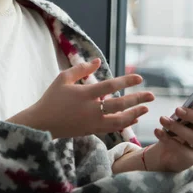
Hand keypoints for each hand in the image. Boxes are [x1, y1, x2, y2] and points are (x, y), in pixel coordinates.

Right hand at [8, 58, 154, 138]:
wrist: (41, 124)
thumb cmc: (52, 98)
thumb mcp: (63, 78)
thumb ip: (81, 69)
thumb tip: (98, 61)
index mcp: (84, 94)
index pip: (110, 86)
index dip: (126, 81)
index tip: (140, 78)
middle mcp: (91, 110)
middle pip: (119, 105)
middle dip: (137, 100)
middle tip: (151, 95)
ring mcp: (92, 123)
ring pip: (119, 121)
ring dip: (134, 114)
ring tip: (145, 108)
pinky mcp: (91, 131)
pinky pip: (112, 128)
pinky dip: (124, 123)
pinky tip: (132, 118)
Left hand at [150, 88, 192, 171]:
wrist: (165, 157)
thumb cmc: (174, 133)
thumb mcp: (179, 121)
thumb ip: (183, 112)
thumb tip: (183, 103)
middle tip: (177, 109)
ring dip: (176, 127)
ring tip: (162, 119)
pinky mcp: (189, 159)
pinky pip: (180, 148)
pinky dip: (167, 138)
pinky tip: (157, 131)